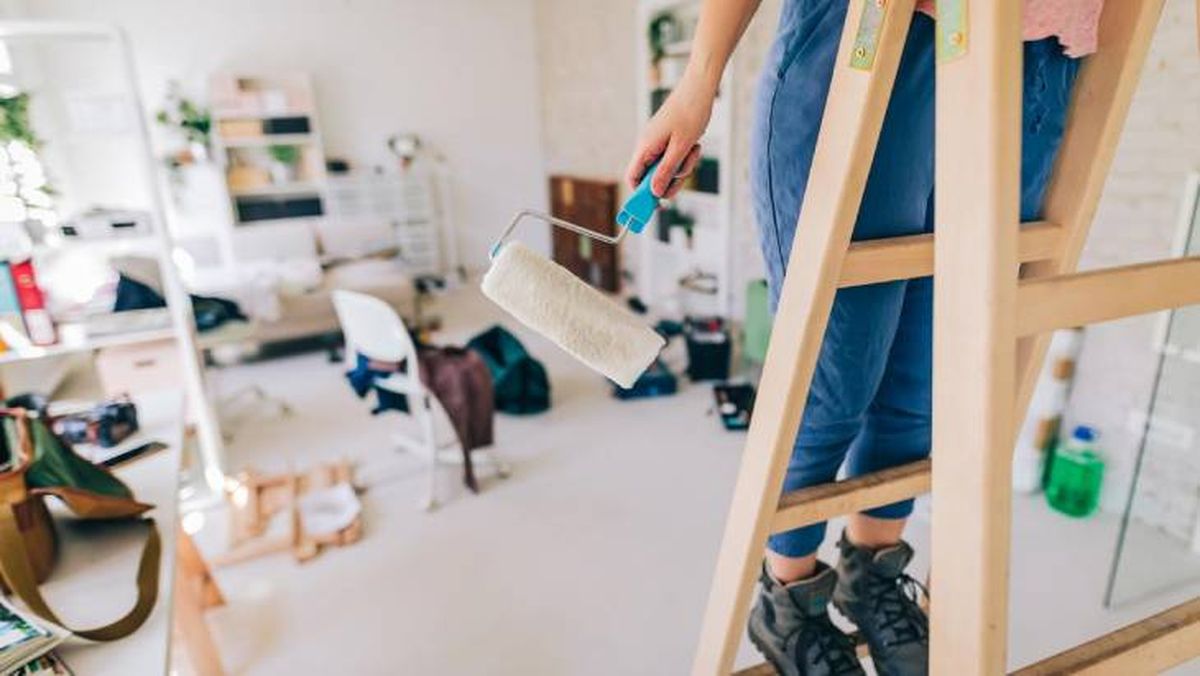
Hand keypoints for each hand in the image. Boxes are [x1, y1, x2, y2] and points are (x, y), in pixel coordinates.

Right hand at [625, 72, 715, 198]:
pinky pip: (674, 159)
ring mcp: (658, 144)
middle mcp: (648, 146)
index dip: (641, 195)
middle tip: (684, 175)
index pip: (633, 178)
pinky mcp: (668, 141)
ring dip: (682, 167)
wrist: (700, 89)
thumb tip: (655, 193)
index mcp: (645, 147)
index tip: (656, 206)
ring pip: (667, 170)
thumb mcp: (680, 147)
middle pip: (652, 178)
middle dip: (670, 180)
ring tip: (693, 151)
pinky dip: (685, 158)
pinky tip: (694, 145)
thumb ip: (666, 171)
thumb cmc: (690, 113)